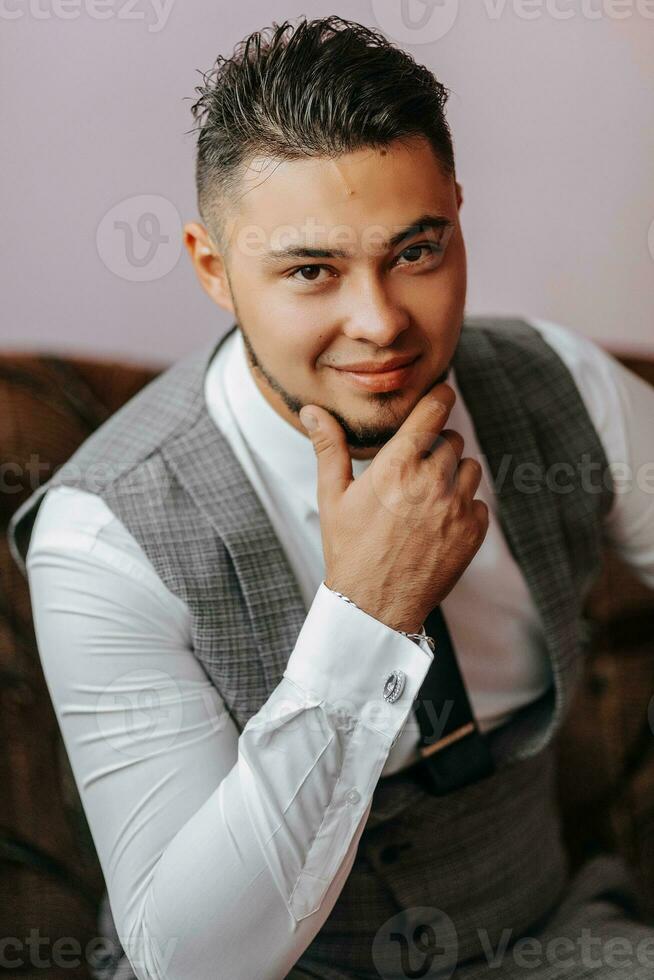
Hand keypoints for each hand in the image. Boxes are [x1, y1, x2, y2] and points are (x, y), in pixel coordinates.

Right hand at [299, 383, 488, 633]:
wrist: (374, 605)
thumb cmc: (349, 549)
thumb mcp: (333, 497)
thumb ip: (329, 448)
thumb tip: (311, 410)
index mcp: (398, 465)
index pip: (435, 409)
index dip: (440, 397)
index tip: (440, 396)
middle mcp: (432, 481)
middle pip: (452, 439)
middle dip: (437, 448)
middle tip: (414, 471)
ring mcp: (457, 507)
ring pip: (471, 468)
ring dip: (454, 475)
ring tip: (427, 498)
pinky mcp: (473, 531)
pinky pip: (479, 502)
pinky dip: (464, 508)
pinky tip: (438, 525)